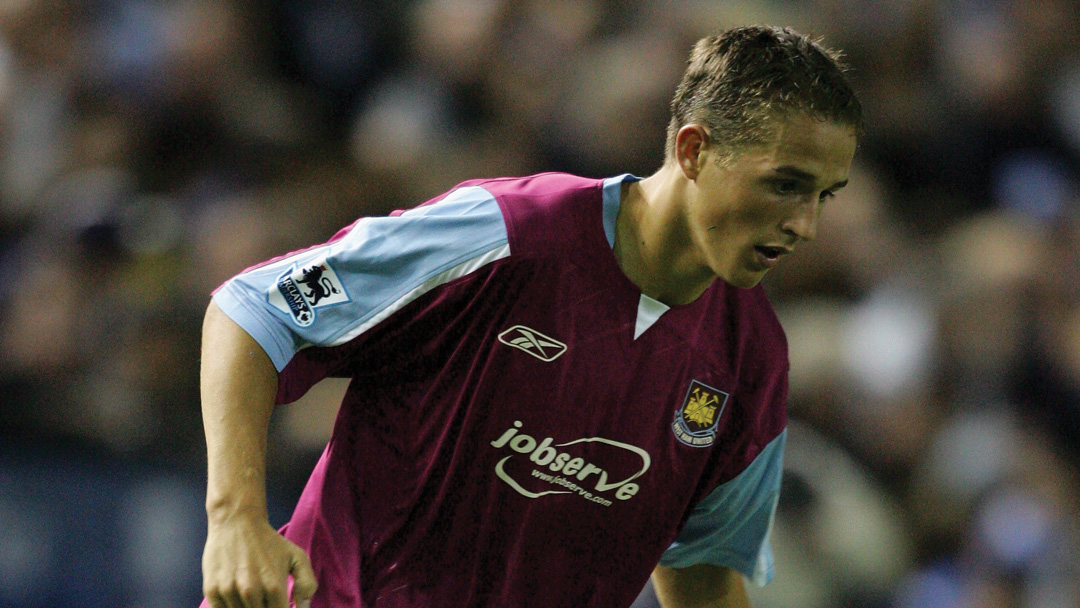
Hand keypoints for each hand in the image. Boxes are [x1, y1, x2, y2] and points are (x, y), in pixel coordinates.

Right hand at [202, 516, 317, 607]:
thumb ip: (307, 584)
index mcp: (274, 587)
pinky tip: (237, 596)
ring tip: (251, 594)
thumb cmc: (269, 541)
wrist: (237, 521)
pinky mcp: (211, 590)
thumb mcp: (297, 557)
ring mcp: (229, 592)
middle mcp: (251, 592)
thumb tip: (303, 607)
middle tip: (264, 598)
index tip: (278, 604)